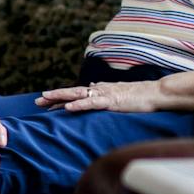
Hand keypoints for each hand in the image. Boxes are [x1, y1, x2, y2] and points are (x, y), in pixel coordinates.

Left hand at [35, 81, 163, 112]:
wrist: (155, 93)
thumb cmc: (139, 96)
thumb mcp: (118, 93)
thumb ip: (104, 90)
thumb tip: (92, 86)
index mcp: (100, 89)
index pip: (76, 93)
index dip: (60, 97)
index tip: (45, 102)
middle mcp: (99, 89)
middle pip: (72, 92)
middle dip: (54, 96)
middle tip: (37, 100)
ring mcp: (104, 94)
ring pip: (77, 94)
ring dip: (60, 97)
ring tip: (46, 100)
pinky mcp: (111, 101)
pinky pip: (91, 103)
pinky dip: (78, 104)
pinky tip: (67, 107)